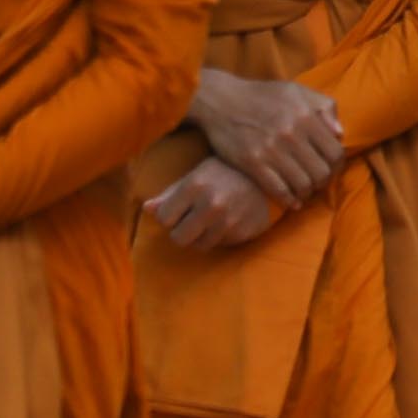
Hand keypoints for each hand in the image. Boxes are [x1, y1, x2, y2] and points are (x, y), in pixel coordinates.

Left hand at [149, 157, 280, 250]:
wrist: (270, 175)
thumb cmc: (227, 171)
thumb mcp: (198, 174)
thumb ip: (171, 193)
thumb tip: (146, 209)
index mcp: (194, 186)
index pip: (164, 218)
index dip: (169, 215)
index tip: (178, 209)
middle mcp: (210, 205)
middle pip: (178, 238)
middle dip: (182, 231)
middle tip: (192, 219)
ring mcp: (227, 221)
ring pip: (198, 246)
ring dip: (200, 237)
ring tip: (210, 221)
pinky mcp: (242, 233)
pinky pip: (219, 245)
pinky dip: (219, 237)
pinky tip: (227, 221)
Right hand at [191, 69, 343, 208]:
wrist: (221, 100)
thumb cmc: (263, 95)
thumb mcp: (297, 91)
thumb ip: (324, 107)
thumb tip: (339, 134)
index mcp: (305, 116)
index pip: (335, 153)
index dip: (337, 166)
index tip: (331, 169)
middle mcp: (291, 134)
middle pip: (321, 172)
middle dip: (323, 182)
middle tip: (318, 183)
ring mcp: (271, 150)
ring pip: (302, 185)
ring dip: (307, 193)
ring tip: (305, 191)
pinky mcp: (252, 163)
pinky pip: (278, 189)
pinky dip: (289, 200)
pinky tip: (292, 201)